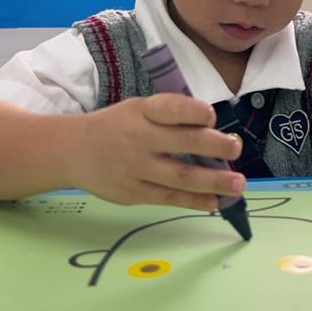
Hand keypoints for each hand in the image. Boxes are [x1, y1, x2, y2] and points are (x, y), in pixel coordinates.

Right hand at [69, 94, 244, 207]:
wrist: (73, 151)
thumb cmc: (118, 126)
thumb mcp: (139, 110)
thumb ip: (171, 118)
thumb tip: (214, 132)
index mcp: (143, 111)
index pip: (171, 108)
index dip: (194, 112)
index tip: (212, 117)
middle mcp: (139, 138)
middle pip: (183, 143)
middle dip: (215, 146)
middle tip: (236, 148)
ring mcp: (135, 168)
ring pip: (181, 176)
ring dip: (214, 181)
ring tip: (238, 184)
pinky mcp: (133, 193)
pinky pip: (169, 198)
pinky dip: (194, 201)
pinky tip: (214, 202)